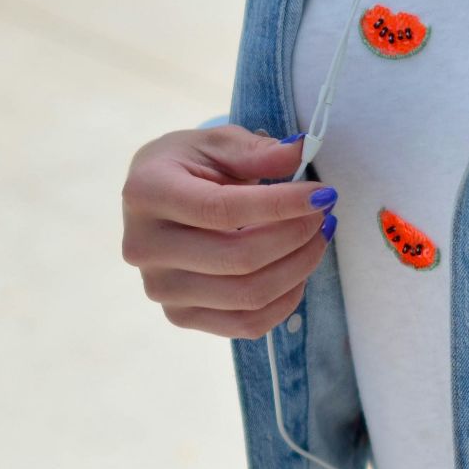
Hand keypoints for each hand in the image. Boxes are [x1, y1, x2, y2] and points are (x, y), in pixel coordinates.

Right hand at [120, 126, 337, 338]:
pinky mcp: (180, 316)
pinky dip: (285, 300)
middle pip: (239, 259)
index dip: (280, 205)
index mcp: (146, 194)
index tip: (323, 195)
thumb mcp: (217, 143)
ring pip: (248, 296)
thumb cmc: (190, 166)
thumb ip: (257, 150)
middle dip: (297, 236)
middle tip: (324, 215)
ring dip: (299, 267)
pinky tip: (298, 270)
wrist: (157, 199)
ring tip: (317, 238)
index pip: (222, 209)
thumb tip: (299, 152)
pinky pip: (246, 324)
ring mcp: (160, 288)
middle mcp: (144, 247)